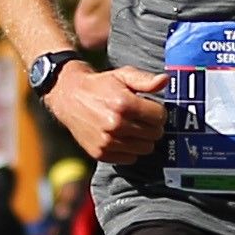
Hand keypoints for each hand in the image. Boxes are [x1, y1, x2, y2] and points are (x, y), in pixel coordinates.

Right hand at [50, 63, 168, 162]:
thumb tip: (165, 80)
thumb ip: (145, 80)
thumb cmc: (100, 85)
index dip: (158, 111)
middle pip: (155, 134)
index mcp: (123, 104)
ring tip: (133, 128)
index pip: (160, 116)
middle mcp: (115, 124)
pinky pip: (130, 158)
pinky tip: (122, 137)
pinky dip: (130, 150)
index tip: (150, 108)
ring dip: (143, 139)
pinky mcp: (101, 153)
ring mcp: (107, 141)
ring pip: (146, 149)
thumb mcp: (122, 76)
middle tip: (142, 118)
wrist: (69, 97)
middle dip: (152, 125)